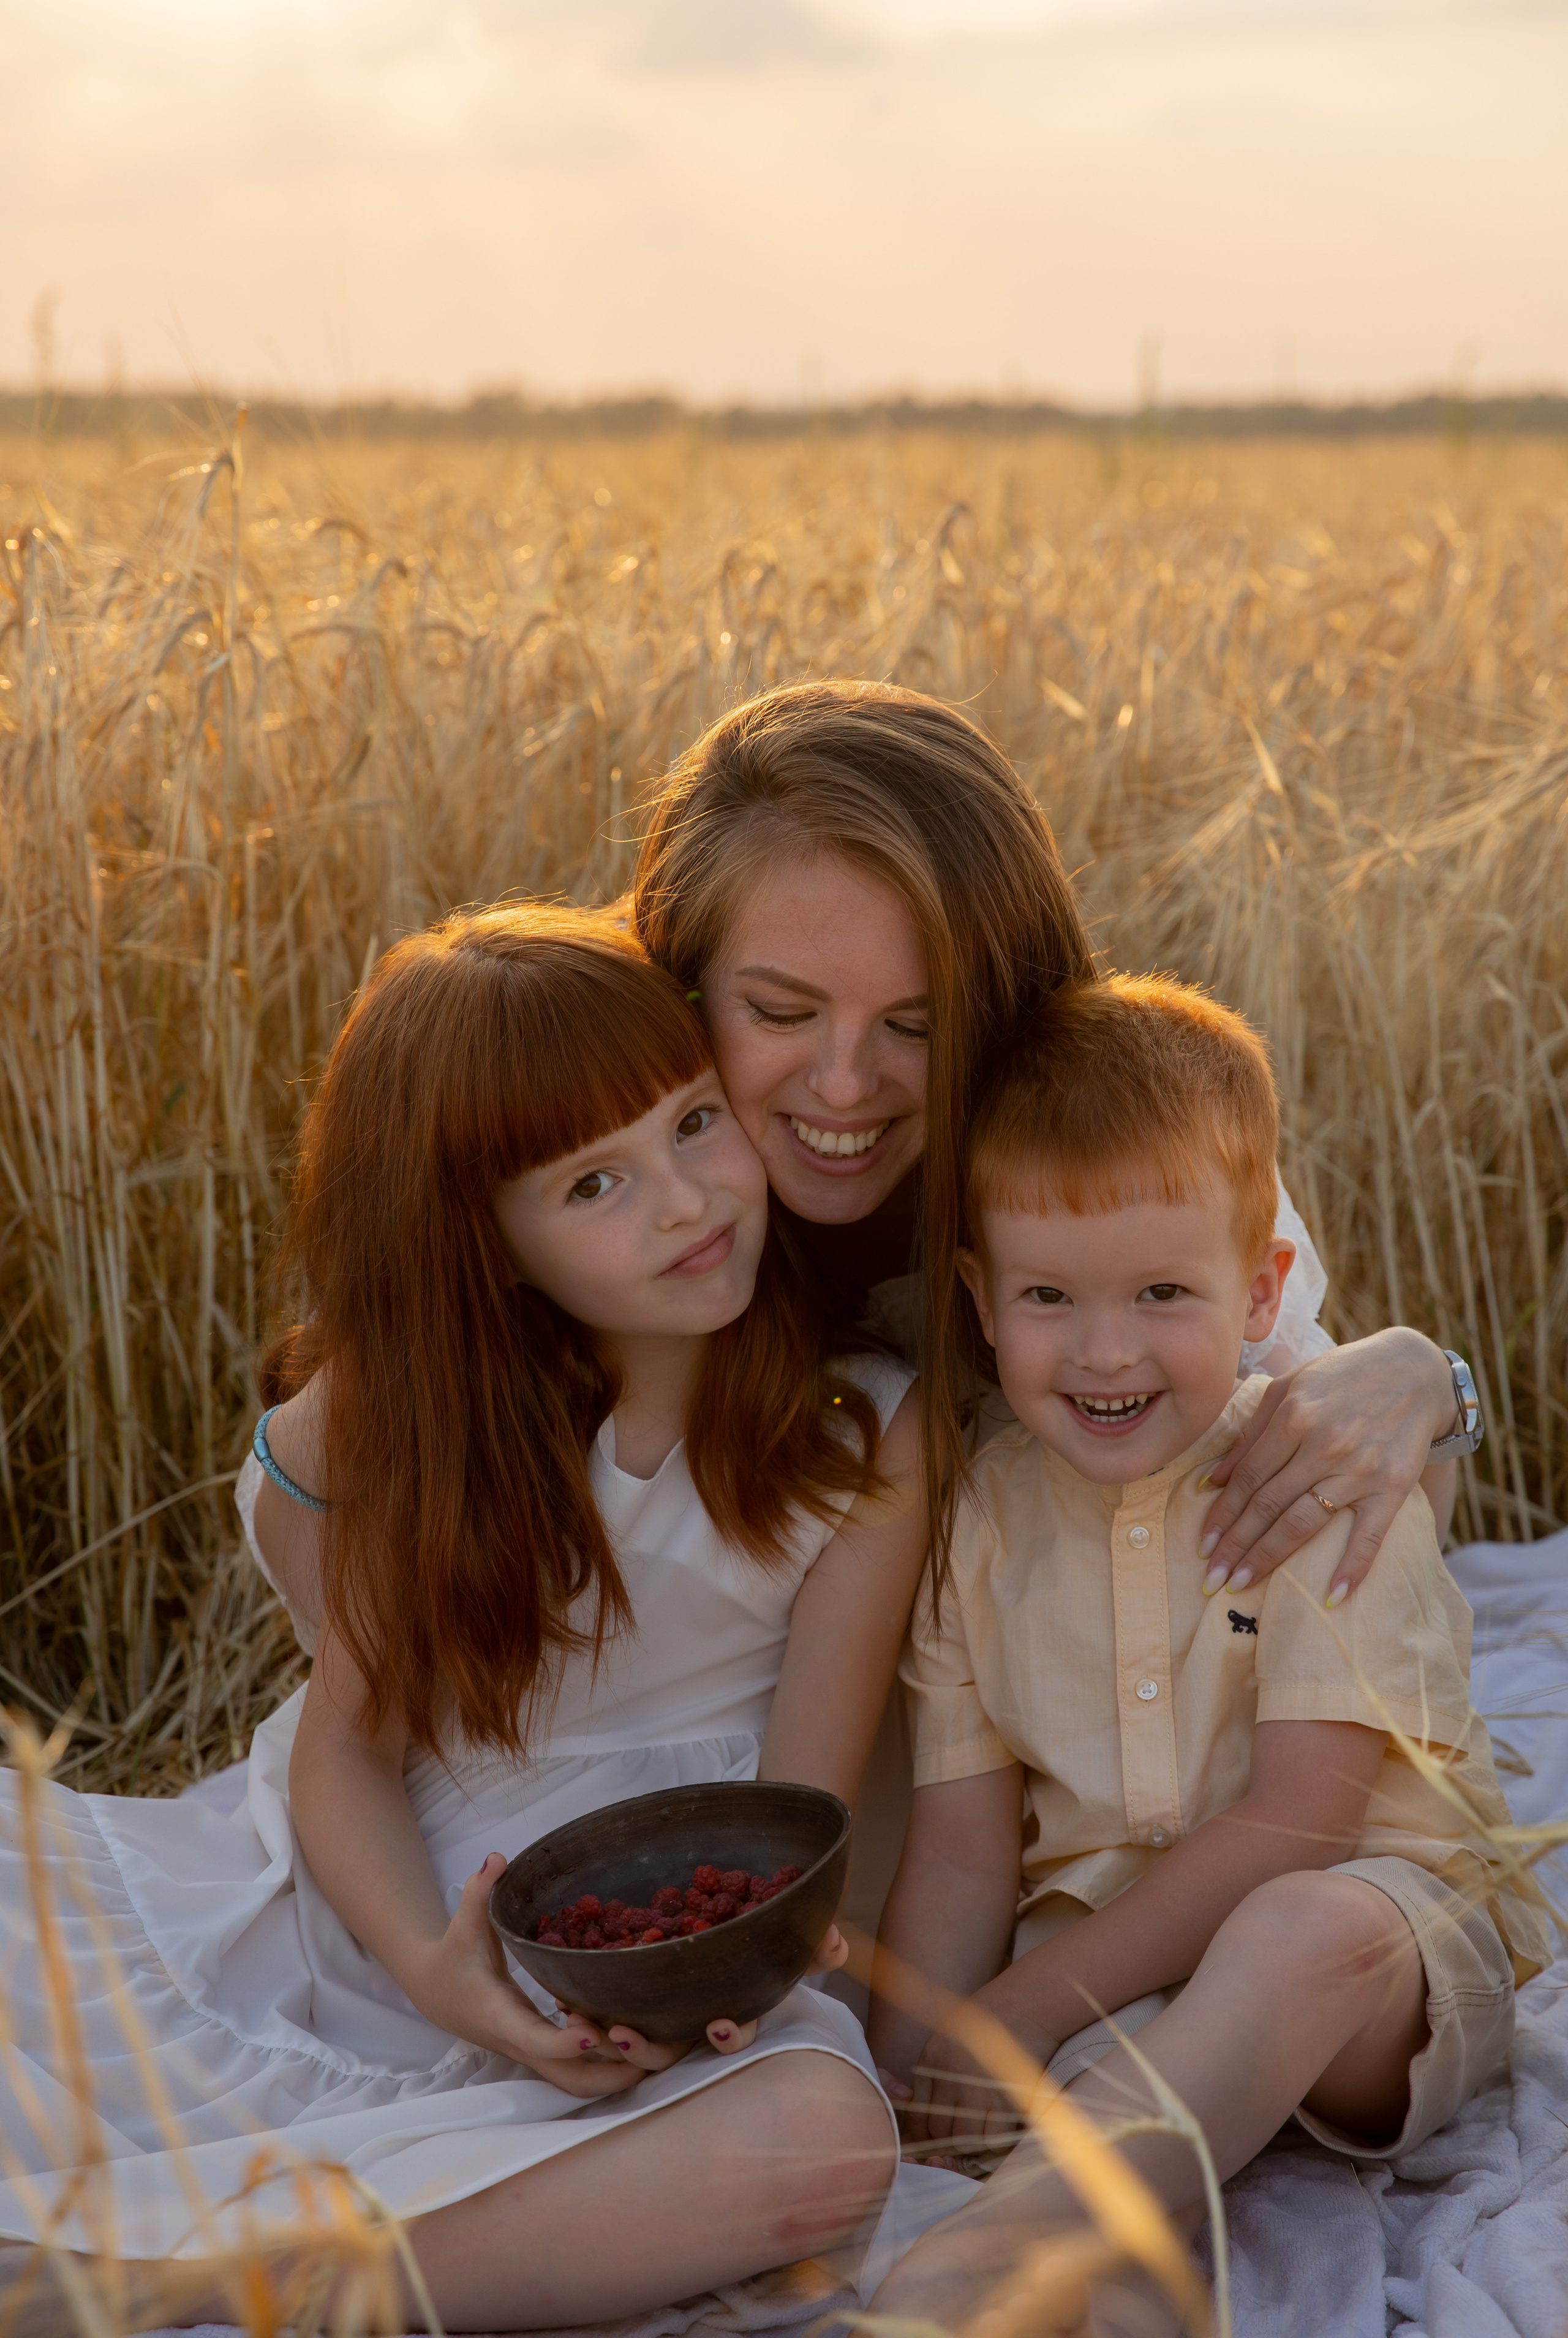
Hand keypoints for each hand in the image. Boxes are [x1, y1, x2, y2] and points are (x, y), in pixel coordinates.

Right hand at [406, 1855, 644, 2098]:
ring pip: (576, 2082)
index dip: (561, 2042)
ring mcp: (532, 2051)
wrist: (436, 1992)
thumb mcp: (465, 1922)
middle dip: (608, 2074)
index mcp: (500, 2013)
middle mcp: (519, 2041)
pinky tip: (636, 2039)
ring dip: (614, 2076)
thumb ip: (480, 1892)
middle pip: (566, 2078)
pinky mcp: (541, 2050)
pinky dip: (606, 2064)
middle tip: (648, 2053)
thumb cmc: (454, 1955)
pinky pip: (577, 2070)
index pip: (532, 2037)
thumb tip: (497, 1859)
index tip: (592, 2032)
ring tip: (658, 2052)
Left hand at [559, 1924, 849, 2066]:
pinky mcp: (628, 1987)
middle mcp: (692, 2013)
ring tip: (583, 2021)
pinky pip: (604, 2007)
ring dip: (604, 2033)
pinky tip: (565, 1996)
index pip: (735, 2033)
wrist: (731, 1882)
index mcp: (732, 2003)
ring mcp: (659, 2004)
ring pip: (630, 2036)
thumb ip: (816, 1936)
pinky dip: (584, 2008)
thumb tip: (836, 1944)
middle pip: (670, 2049)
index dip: (729, 2036)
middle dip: (646, 2048)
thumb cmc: (763, 1913)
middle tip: (624, 2033)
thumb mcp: (791, 1922)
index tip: (718, 2025)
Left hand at [898, 2020, 1040, 2162]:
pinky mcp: (1004, 2094)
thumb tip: (921, 2109)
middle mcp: (948, 2074)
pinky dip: (996, 2141)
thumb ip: (935, 2073)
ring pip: (965, 2139)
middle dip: (953, 2142)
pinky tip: (1001, 2129)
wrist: (1026, 2003)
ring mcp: (976, 2085)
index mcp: (931, 2059)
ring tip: (984, 2132)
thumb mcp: (949, 2038)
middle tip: (969, 2136)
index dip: (926, 2138)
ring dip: (974, 2144)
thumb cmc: (989, 2022)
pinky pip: (993, 2137)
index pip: (916, 2117)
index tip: (939, 2142)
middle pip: (940, 2132)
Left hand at [1199, 1329, 1456, 1605]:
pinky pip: (1370, 1534)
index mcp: (1294, 1416)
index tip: (1203, 1544)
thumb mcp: (1289, 1387)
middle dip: (1236, 1544)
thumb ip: (1252, 1432)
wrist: (1414, 1370)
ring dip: (1270, 1556)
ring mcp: (1360, 1468)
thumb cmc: (1342, 1377)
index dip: (1223, 1513)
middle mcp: (1324, 1443)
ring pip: (1305, 1521)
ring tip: (1242, 1583)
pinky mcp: (1393, 1486)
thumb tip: (1215, 1478)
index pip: (1249, 1477)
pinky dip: (1353, 1566)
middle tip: (1212, 1578)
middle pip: (1269, 1504)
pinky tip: (1333, 1597)